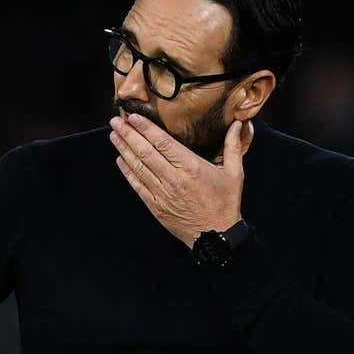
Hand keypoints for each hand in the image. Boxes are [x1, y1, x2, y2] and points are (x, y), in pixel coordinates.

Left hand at [108, 113, 252, 248]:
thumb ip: (233, 146)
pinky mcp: (155, 206)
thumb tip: (239, 124)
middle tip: (116, 120)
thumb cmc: (225, 203)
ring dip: (124, 149)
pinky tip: (120, 159)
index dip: (146, 129)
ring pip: (138, 167)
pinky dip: (127, 171)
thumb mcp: (234, 173)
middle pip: (145, 152)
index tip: (133, 117)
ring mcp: (162, 193)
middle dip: (128, 134)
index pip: (163, 143)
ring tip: (113, 134)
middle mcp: (173, 179)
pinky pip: (137, 185)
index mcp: (191, 168)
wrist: (215, 236)